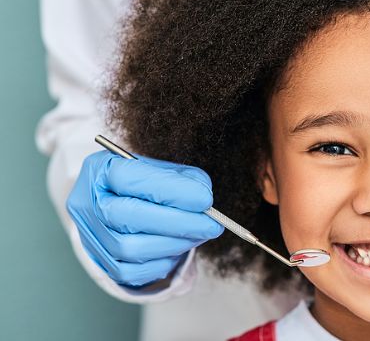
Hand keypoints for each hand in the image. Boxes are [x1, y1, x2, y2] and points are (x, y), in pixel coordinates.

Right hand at [66, 151, 223, 286]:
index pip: (130, 178)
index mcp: (98, 170)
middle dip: (177, 222)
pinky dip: (162, 262)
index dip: (171, 190)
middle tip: (211, 224)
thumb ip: (184, 178)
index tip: (205, 199)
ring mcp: (90, 235)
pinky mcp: (101, 262)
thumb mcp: (163, 169)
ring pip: (130, 248)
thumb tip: (204, 200)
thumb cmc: (146, 183)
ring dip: (173, 243)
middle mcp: (86, 203)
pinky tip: (178, 248)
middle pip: (127, 216)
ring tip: (198, 234)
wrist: (121, 203)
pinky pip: (132, 271)